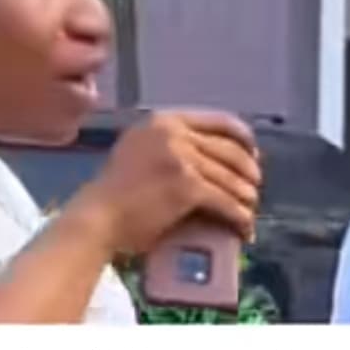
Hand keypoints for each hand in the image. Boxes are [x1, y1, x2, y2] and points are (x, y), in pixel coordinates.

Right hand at [67, 109, 260, 256]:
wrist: (97, 219)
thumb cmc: (113, 195)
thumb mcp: (138, 152)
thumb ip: (167, 146)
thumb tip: (206, 158)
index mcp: (163, 120)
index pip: (218, 121)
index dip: (243, 139)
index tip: (253, 155)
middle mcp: (174, 133)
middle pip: (230, 150)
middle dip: (249, 173)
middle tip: (253, 190)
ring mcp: (181, 158)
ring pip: (231, 179)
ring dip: (246, 200)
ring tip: (249, 213)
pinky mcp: (187, 187)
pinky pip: (226, 202)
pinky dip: (240, 218)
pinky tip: (244, 229)